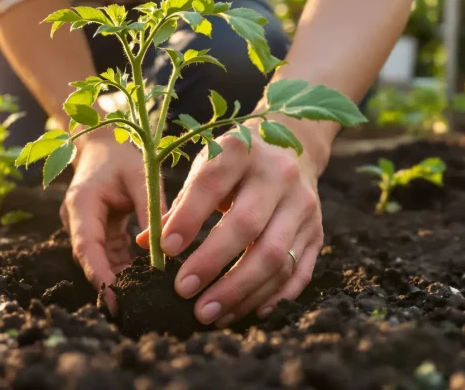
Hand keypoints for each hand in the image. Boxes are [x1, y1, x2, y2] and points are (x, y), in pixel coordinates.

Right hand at [60, 130, 163, 313]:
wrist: (104, 141)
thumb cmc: (123, 153)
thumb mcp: (141, 175)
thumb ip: (151, 209)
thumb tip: (160, 248)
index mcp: (82, 203)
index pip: (87, 247)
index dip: (99, 275)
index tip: (114, 299)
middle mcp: (78, 219)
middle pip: (92, 261)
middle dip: (110, 286)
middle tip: (134, 310)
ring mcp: (86, 227)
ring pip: (100, 262)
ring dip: (119, 280)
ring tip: (142, 301)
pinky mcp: (98, 231)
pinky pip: (110, 255)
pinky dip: (124, 268)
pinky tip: (144, 282)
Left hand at [137, 117, 329, 327]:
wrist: (294, 151)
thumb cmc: (235, 165)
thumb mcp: (206, 167)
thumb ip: (179, 204)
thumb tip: (146, 244)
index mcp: (242, 151)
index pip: (211, 184)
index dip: (188, 218)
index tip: (165, 251)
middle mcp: (279, 175)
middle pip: (247, 226)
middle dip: (212, 264)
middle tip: (183, 292)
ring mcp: (304, 205)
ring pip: (276, 256)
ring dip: (240, 291)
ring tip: (208, 312)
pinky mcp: (318, 232)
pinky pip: (299, 272)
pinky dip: (272, 297)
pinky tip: (247, 312)